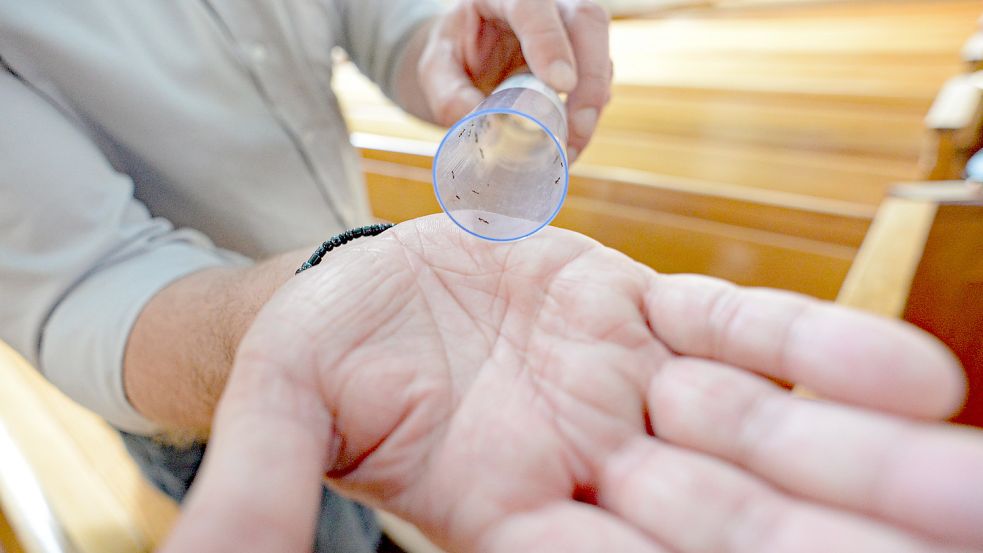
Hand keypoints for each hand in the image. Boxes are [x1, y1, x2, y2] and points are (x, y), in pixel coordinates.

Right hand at [162, 215, 981, 552]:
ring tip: (965, 482)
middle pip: (724, 520)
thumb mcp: (282, 408)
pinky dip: (816, 349)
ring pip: (758, 430)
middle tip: (953, 540)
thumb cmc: (324, 353)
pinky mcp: (642, 309)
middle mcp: (588, 463)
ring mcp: (627, 384)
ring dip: (860, 455)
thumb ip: (260, 485)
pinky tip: (907, 375)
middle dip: (829, 539)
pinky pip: (738, 330)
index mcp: (506, 511)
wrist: (369, 284)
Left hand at [418, 0, 611, 160]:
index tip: (562, 85)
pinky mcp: (583, 53)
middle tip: (576, 127)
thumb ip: (449, 94)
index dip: (551, 43)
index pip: (533, 7)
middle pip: (587, 20)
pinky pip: (600, 75)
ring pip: (601, 49)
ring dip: (593, 102)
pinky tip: (572, 139)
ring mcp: (569, 25)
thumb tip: (479, 124)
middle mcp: (546, 2)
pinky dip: (590, 110)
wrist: (469, 55)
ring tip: (570, 148)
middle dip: (589, 77)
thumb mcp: (436, 70)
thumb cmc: (453, 55)